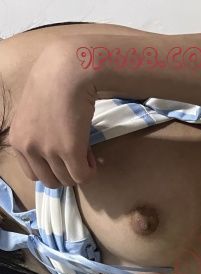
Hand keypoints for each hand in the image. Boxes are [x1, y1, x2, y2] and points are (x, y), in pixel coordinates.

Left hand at [8, 42, 97, 187]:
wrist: (68, 73)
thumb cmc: (53, 85)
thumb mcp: (33, 113)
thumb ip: (37, 134)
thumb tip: (52, 149)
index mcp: (16, 140)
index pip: (33, 174)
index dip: (51, 168)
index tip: (63, 157)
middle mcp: (28, 148)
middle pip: (50, 181)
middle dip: (66, 174)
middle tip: (77, 157)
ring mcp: (49, 151)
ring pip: (67, 180)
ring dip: (80, 171)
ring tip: (85, 152)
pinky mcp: (70, 151)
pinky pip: (82, 176)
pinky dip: (90, 170)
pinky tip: (92, 156)